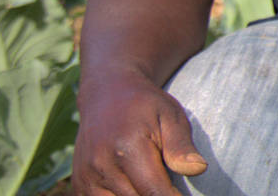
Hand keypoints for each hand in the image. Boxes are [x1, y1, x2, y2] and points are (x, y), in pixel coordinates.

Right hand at [72, 70, 206, 195]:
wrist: (106, 93)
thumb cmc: (145, 105)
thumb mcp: (170, 116)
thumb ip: (181, 146)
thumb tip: (198, 169)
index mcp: (127, 148)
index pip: (154, 193)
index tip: (183, 195)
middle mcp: (101, 165)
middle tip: (170, 184)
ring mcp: (86, 177)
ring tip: (151, 179)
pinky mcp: (79, 184)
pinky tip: (132, 184)